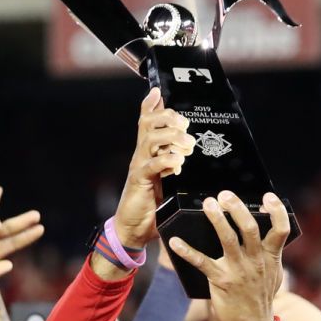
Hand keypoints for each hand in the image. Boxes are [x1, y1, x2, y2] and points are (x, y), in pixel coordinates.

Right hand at [114, 89, 194, 251]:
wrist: (133, 229)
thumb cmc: (153, 206)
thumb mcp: (166, 181)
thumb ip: (174, 164)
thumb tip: (187, 152)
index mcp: (148, 153)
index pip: (146, 122)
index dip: (150, 105)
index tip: (158, 91)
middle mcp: (142, 156)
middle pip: (149, 124)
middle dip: (168, 117)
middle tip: (186, 125)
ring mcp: (139, 167)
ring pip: (151, 139)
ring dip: (172, 137)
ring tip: (187, 145)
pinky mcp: (139, 181)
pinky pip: (152, 164)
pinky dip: (167, 160)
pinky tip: (177, 164)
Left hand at [168, 191, 288, 320]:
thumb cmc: (261, 296)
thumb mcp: (274, 273)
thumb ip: (271, 252)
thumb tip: (266, 229)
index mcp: (270, 256)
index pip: (281, 230)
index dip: (277, 211)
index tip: (268, 197)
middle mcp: (256, 261)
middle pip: (250, 228)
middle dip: (237, 209)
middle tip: (225, 194)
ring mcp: (238, 270)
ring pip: (229, 240)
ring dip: (217, 220)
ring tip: (209, 204)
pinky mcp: (220, 280)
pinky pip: (202, 263)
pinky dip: (187, 251)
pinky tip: (174, 242)